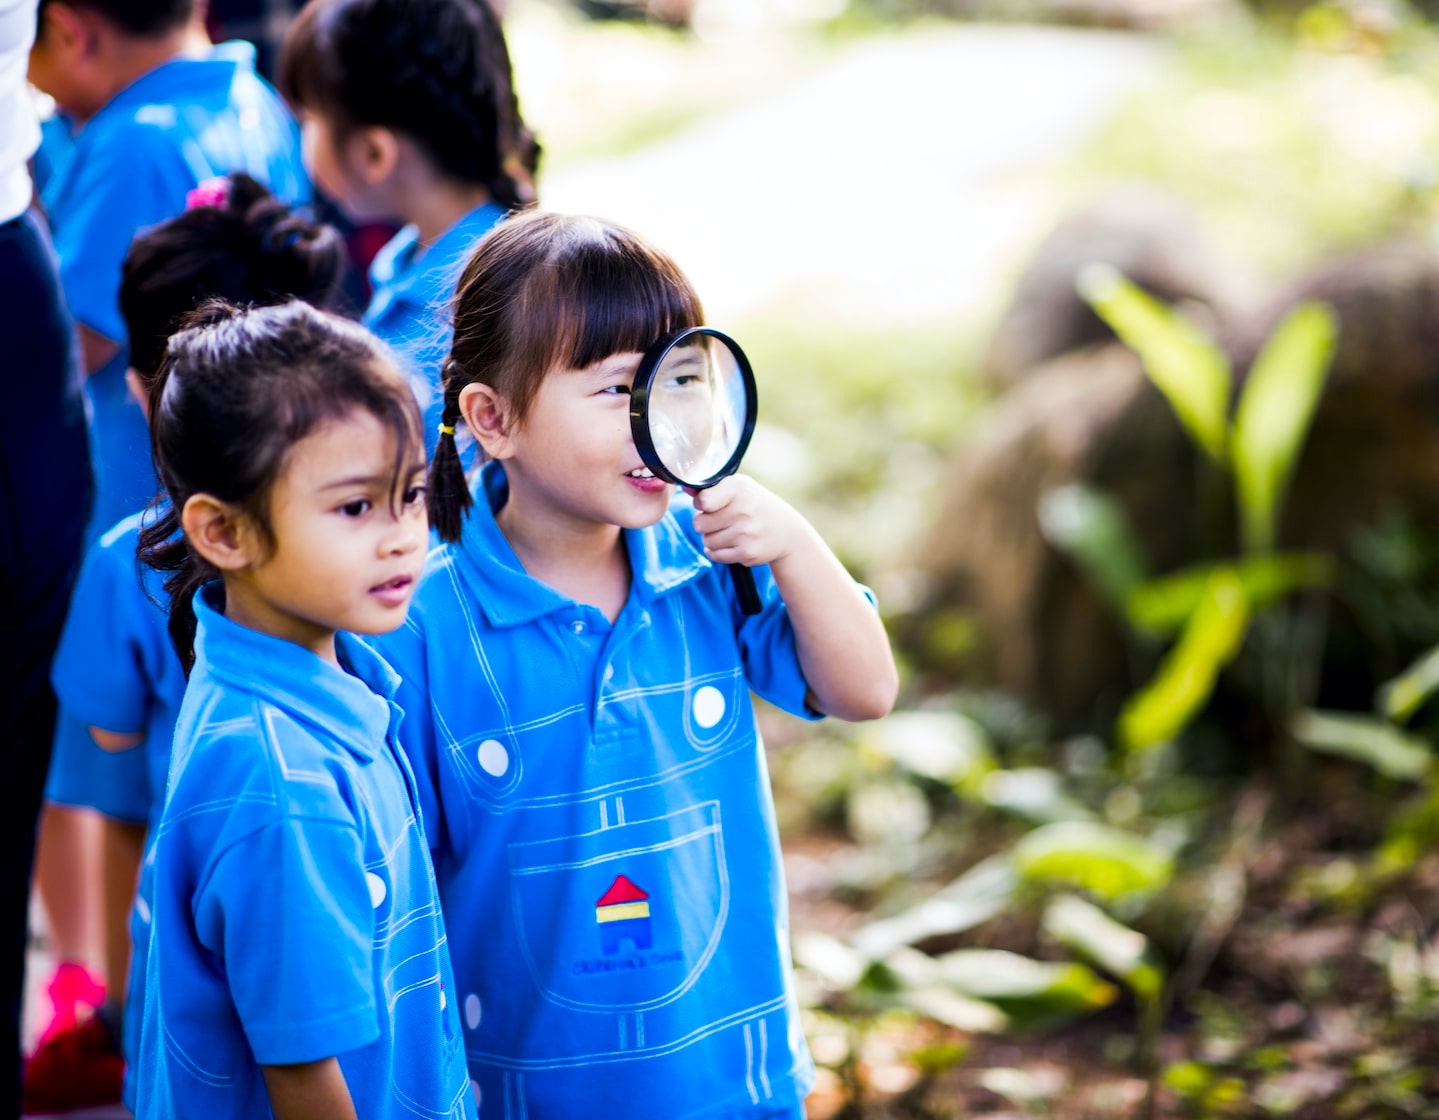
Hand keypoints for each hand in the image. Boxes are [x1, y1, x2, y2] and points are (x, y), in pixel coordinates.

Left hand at [689, 475, 803, 568]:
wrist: (787, 532)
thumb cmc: (755, 506)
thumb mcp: (739, 488)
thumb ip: (711, 488)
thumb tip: (683, 486)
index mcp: (739, 489)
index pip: (703, 501)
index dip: (701, 504)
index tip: (710, 504)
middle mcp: (744, 510)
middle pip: (699, 523)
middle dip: (705, 523)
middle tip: (721, 520)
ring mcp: (746, 533)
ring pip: (706, 540)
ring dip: (712, 537)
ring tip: (730, 531)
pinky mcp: (746, 553)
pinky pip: (714, 555)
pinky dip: (717, 551)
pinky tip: (731, 543)